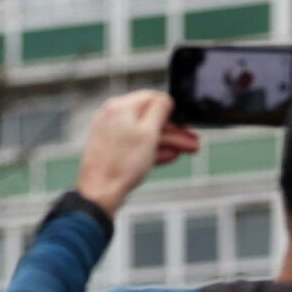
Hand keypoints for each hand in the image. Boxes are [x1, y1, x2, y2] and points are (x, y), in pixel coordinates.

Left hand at [75, 91, 199, 215]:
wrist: (100, 193)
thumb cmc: (122, 164)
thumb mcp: (149, 133)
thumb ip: (159, 111)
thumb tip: (166, 99)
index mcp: (120, 106)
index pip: (152, 98)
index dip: (172, 111)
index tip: (185, 122)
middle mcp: (112, 116)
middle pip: (149, 118)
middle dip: (173, 131)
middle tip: (192, 140)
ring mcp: (109, 132)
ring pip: (144, 133)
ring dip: (167, 141)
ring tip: (187, 150)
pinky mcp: (110, 148)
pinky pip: (135, 144)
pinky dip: (152, 149)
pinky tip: (169, 155)